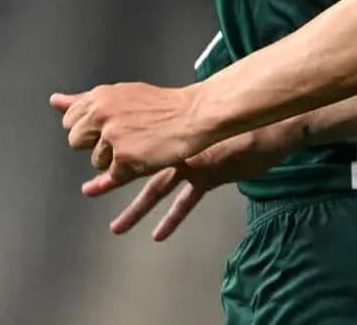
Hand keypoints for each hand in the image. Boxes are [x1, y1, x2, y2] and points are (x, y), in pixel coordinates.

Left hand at [50, 84, 214, 188]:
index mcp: (99, 97)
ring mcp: (113, 137)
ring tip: (140, 144)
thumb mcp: (121, 95)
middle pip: (76, 141)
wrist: (193, 115)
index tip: (106, 126)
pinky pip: (112, 176)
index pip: (70, 119)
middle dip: (95, 144)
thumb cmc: (162, 106)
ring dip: (114, 159)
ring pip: (95, 161)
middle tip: (123, 136)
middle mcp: (102, 114)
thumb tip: (55, 101)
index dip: (88, 127)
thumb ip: (84, 100)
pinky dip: (126, 172)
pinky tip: (143, 159)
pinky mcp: (126, 158)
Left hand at [83, 125, 294, 240]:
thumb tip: (170, 126)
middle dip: (111, 179)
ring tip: (116, 228)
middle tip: (89, 190)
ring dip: (135, 210)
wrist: (267, 123)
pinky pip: (186, 202)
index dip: (115, 146)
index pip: (137, 139)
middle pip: (137, 166)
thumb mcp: (207, 119)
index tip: (97, 152)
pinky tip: (158, 235)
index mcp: (174, 131)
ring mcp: (192, 163)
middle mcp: (177, 146)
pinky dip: (172, 219)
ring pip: (156, 188)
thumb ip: (187, 125)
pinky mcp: (210, 176)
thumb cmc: (239, 119)